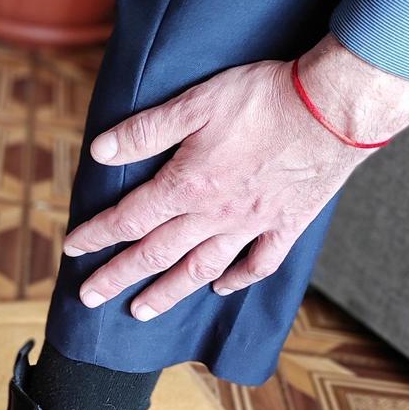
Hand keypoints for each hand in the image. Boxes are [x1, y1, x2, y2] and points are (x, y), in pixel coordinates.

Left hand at [63, 34, 408, 319]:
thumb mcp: (195, 103)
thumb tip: (100, 152)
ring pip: (199, 270)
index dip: (96, 235)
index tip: (72, 249)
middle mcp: (214, 215)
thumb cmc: (265, 98)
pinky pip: (258, 264)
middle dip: (117, 277)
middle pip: (155, 254)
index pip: (129, 218)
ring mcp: (252, 225)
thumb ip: (146, 131)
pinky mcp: (286, 226)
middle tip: (89, 298)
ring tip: (141, 311)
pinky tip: (219, 290)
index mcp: (187, 185)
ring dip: (166, 292)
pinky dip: (236, 281)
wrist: (336, 108)